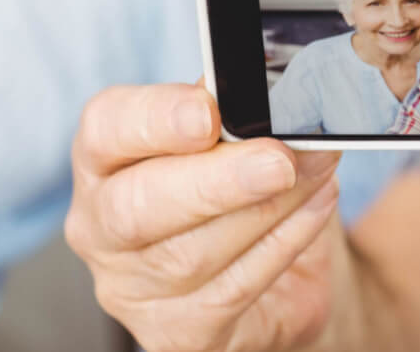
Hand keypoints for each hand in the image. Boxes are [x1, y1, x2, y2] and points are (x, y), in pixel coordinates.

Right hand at [64, 82, 341, 351]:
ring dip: (270, 207)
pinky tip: (317, 204)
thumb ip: (234, 112)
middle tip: (278, 160)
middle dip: (215, 180)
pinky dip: (286, 240)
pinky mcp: (176, 334)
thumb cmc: (239, 186)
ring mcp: (133, 288)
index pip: (106, 130)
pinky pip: (235, 288)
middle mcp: (101, 226)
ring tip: (318, 169)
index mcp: (103, 159)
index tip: (207, 110)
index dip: (154, 118)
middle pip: (137, 206)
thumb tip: (267, 92)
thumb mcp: (233, 136)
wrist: (275, 275)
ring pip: (194, 253)